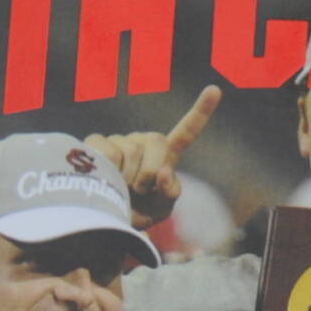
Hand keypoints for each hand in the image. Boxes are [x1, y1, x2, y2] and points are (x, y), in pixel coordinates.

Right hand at [86, 84, 221, 227]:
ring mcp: (120, 140)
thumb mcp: (159, 210)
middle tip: (139, 191)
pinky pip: (109, 152)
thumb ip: (169, 193)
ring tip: (120, 188)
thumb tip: (163, 173)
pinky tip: (104, 178)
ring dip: (127, 177)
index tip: (214, 90)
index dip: (200, 112)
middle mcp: (143, 142)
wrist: (102, 220)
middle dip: (151, 171)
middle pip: (157, 141)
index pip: (185, 133)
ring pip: (132, 149)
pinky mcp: (96, 142)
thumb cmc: (135, 213)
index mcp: (165, 156)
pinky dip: (108, 170)